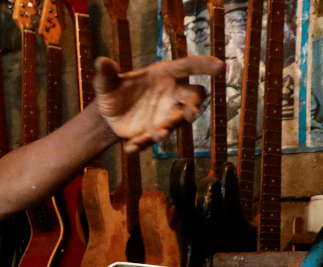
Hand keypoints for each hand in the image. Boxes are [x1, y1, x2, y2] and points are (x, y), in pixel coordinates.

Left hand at [93, 55, 223, 153]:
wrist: (108, 115)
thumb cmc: (114, 92)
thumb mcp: (107, 83)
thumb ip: (106, 74)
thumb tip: (101, 62)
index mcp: (165, 75)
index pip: (188, 66)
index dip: (205, 66)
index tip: (221, 67)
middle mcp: (172, 94)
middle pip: (193, 97)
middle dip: (194, 106)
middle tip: (191, 113)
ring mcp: (166, 115)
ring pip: (178, 121)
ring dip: (169, 128)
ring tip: (156, 135)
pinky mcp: (155, 132)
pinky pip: (152, 139)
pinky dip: (141, 144)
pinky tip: (129, 147)